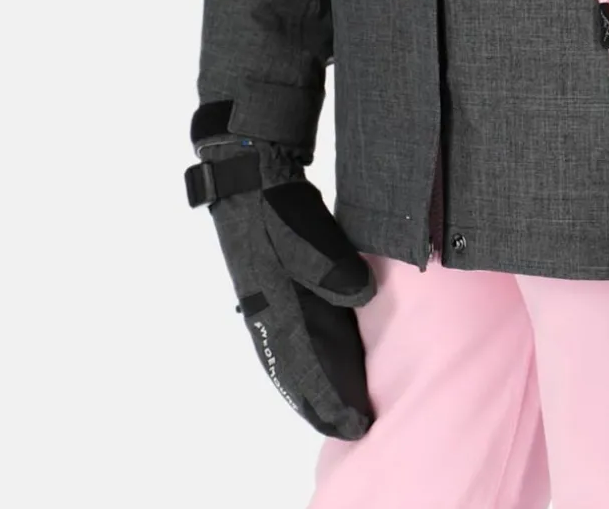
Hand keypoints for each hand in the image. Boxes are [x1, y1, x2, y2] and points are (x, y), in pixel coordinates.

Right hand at [188, 132, 376, 438]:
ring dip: (309, 389)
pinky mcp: (267, 292)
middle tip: (351, 430)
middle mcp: (268, 313)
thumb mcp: (306, 230)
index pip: (307, 365)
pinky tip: (310, 372)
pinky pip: (284, 343)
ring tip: (333, 412)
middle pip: (296, 373)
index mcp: (277, 304)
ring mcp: (264, 304)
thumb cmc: (278, 206)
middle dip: (321, 404)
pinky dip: (297, 366)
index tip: (357, 422)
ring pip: (288, 361)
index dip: (332, 397)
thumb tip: (361, 297)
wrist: (248, 178)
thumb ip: (332, 266)